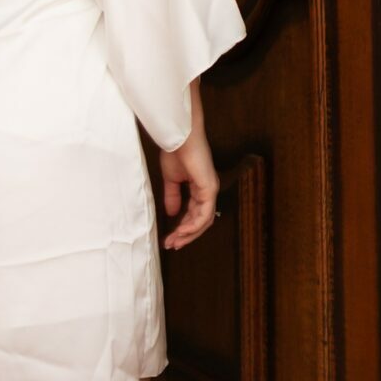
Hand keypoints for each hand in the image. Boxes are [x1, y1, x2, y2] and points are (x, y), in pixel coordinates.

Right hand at [160, 78, 219, 249]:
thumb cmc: (176, 151)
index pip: (194, 214)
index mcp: (200, 188)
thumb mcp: (171, 179)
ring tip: (175, 241)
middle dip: (186, 235)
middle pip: (200, 221)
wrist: (179, 137)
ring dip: (189, 233)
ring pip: (203, 221)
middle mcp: (208, 191)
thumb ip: (173, 196)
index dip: (183, 227)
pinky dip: (193, 225)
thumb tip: (173, 214)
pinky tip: (182, 231)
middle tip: (172, 244)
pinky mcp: (209, 189)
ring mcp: (210, 191)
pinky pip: (204, 214)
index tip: (170, 238)